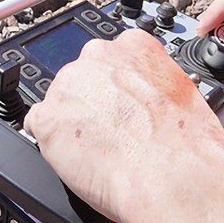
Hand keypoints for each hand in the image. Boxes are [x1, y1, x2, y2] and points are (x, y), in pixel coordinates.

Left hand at [22, 30, 223, 222]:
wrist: (171, 177)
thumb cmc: (186, 144)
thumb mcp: (184, 91)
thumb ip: (154, 82)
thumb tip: (149, 94)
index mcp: (133, 45)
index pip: (111, 56)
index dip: (116, 85)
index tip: (121, 101)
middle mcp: (97, 57)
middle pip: (83, 78)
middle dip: (93, 101)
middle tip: (112, 129)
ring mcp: (68, 85)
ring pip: (61, 101)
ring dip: (72, 120)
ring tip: (99, 147)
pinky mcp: (47, 117)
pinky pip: (38, 125)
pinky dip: (51, 140)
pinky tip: (74, 155)